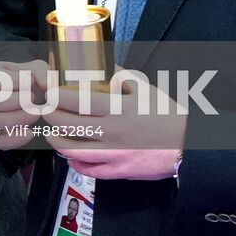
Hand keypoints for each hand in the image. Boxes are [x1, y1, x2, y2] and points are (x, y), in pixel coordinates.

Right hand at [0, 59, 50, 149]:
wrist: (32, 97)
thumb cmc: (30, 81)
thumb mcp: (37, 70)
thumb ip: (42, 73)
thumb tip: (46, 84)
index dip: (11, 81)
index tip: (30, 82)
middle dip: (12, 101)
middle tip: (33, 99)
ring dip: (14, 119)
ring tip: (34, 114)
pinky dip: (13, 139)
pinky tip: (31, 132)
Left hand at [45, 66, 185, 180]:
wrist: (189, 146)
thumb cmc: (167, 115)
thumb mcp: (146, 89)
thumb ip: (120, 76)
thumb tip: (100, 64)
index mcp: (120, 109)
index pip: (79, 101)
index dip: (58, 96)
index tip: (49, 92)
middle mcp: (114, 133)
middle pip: (70, 126)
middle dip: (51, 117)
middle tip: (46, 110)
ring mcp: (116, 155)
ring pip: (74, 151)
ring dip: (57, 141)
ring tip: (52, 133)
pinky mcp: (120, 172)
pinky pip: (90, 170)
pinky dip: (75, 163)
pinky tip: (70, 155)